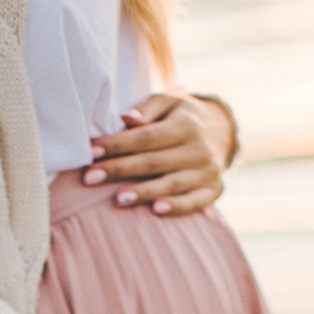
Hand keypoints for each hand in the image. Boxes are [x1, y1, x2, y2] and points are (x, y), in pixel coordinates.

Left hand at [84, 93, 236, 216]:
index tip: (92, 153)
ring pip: (171, 184)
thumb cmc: (181, 117)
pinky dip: (176, 207)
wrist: (223, 133)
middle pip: (153, 162)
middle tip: (90, 178)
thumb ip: (146, 109)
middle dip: (119, 170)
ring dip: (143, 192)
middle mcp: (199, 149)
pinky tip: (155, 210)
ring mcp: (208, 172)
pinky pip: (194, 202)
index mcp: (186, 125)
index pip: (146, 137)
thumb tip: (126, 119)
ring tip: (117, 200)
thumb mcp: (168, 103)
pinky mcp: (213, 191)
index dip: (117, 145)